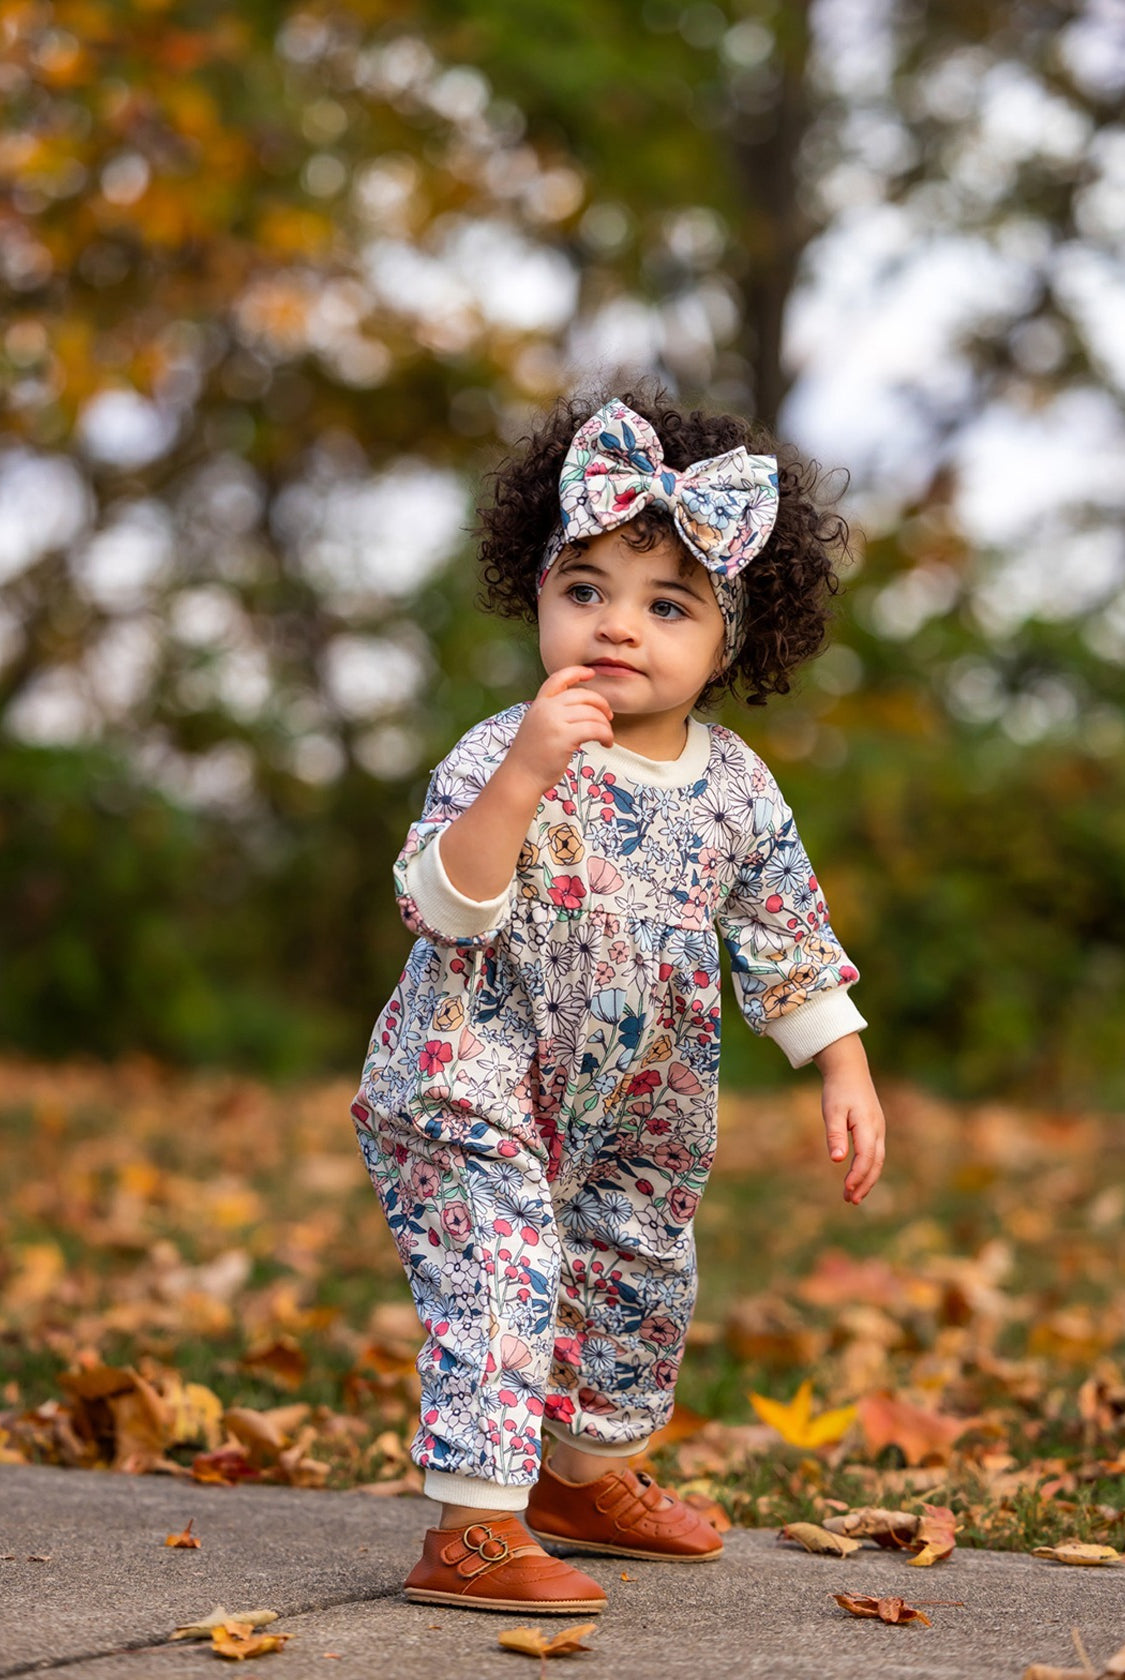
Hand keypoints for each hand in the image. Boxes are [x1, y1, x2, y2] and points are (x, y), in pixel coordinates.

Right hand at [507, 667, 613, 793]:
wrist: (520, 777)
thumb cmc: (531, 757)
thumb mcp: (537, 726)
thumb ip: (553, 714)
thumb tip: (582, 710)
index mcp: (539, 704)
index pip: (558, 678)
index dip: (577, 673)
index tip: (591, 674)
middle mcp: (546, 708)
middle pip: (583, 695)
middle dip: (601, 705)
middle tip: (608, 718)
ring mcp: (554, 722)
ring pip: (592, 713)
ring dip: (606, 725)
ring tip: (606, 737)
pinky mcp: (564, 737)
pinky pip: (595, 729)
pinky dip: (606, 735)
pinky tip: (606, 743)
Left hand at [812, 1033, 885, 1204]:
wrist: (849, 1069)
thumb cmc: (838, 1089)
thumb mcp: (832, 1110)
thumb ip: (834, 1134)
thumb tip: (837, 1160)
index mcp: (868, 1125)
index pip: (866, 1157)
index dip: (857, 1175)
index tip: (846, 1190)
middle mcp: (878, 1129)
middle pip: (876, 1163)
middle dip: (865, 1184)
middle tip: (851, 1201)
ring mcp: (878, 1129)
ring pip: (877, 1160)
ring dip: (867, 1179)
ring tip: (853, 1196)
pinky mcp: (874, 1129)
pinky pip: (875, 1154)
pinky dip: (868, 1168)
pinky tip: (856, 1177)